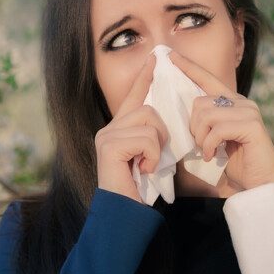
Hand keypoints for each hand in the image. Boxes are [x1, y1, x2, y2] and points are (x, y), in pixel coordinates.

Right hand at [94, 52, 168, 203]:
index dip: (144, 78)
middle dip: (161, 133)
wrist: (125, 214)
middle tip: (154, 159)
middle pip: (147, 109)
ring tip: (148, 166)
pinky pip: (146, 138)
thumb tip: (167, 119)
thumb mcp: (151, 157)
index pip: (133, 96)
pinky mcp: (109, 146)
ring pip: (149, 122)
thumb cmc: (140, 190)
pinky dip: (153, 157)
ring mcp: (106, 136)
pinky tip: (143, 171)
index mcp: (118, 129)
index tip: (155, 59)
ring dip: (157, 147)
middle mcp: (108, 129)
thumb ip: (153, 137)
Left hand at [168, 50, 273, 191]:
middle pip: (199, 102)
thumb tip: (178, 114)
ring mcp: (249, 112)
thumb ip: (201, 124)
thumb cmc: (232, 167)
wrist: (258, 188)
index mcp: (231, 103)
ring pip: (206, 114)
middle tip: (202, 146)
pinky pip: (217, 129)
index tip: (171, 55)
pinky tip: (215, 157)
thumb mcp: (212, 141)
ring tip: (209, 152)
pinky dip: (210, 145)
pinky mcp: (252, 125)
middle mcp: (241, 102)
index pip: (207, 79)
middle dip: (193, 127)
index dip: (188, 67)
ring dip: (201, 138)